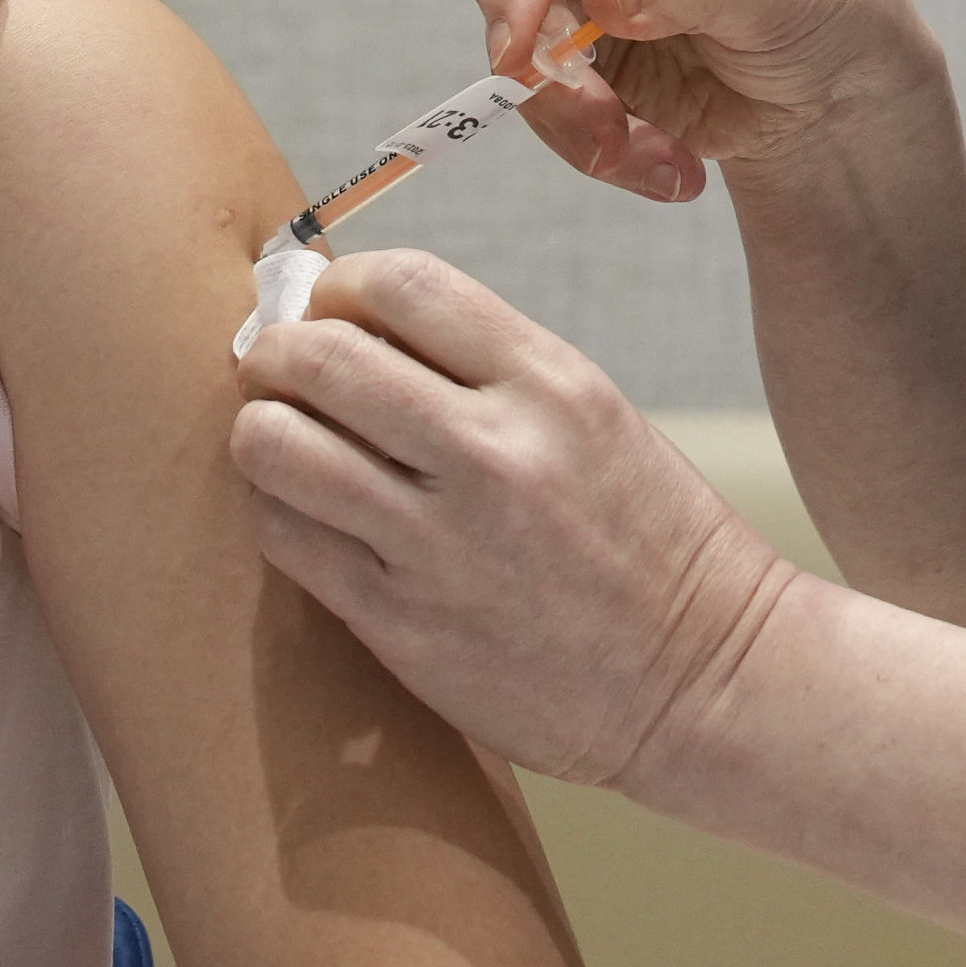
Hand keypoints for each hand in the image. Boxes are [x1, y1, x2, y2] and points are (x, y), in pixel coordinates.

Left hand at [230, 249, 797, 794]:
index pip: (402, 284)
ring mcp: (441, 543)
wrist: (703, 682)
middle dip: (277, 352)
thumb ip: (484, 365)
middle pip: (320, 356)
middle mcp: (493, 453)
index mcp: (550, 385)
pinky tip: (309, 516)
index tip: (328, 307)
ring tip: (282, 444)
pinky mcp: (403, 624)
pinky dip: (280, 514)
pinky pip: (288, 540)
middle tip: (277, 370)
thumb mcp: (592, 416)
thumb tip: (351, 319)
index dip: (339, 285)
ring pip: (277, 445)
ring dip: (262, 431)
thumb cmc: (646, 541)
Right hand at [462, 0, 932, 200]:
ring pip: (515, 56)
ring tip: (665, 162)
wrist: (843, 88)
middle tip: (607, 130)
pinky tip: (673, 166)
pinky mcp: (573, 52)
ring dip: (577, 123)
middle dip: (545, 67)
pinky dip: (599, 147)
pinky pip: (547, 108)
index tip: (526, 53)